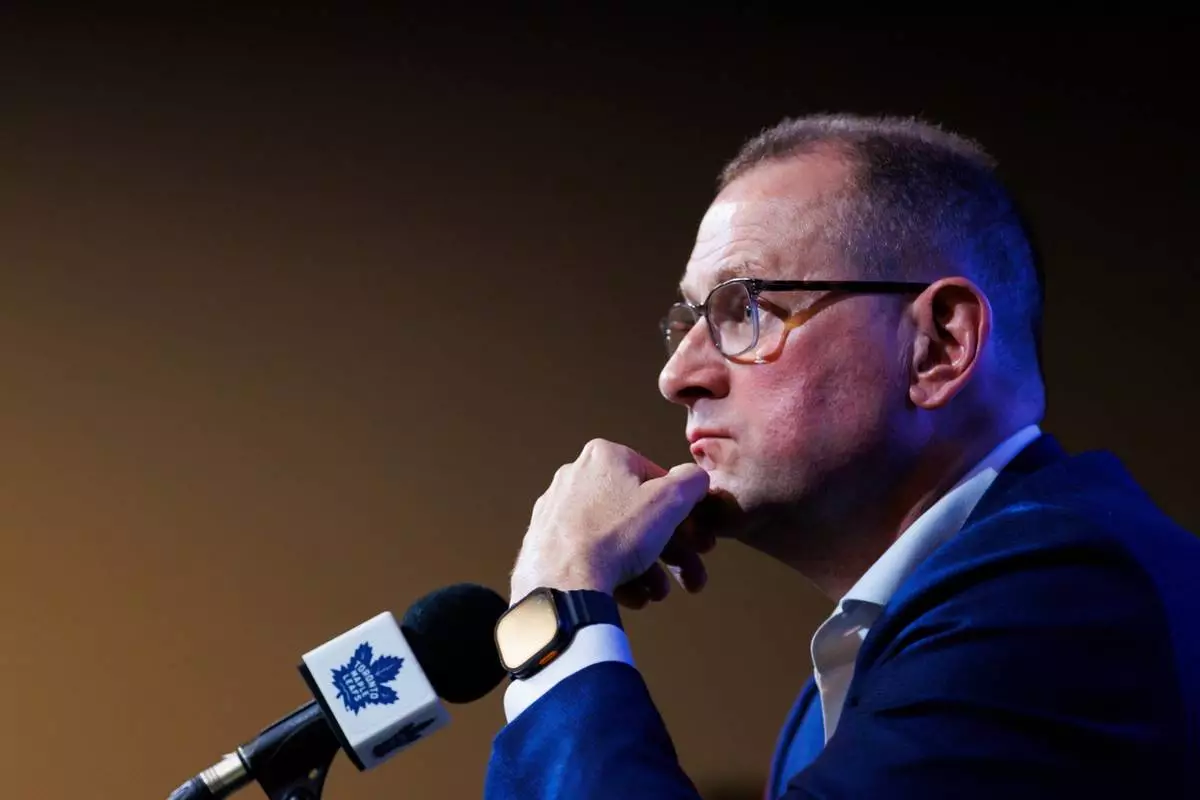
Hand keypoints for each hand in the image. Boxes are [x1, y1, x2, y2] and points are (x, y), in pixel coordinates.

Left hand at [509, 439, 712, 608]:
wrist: (562, 584)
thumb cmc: (614, 537)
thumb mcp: (669, 501)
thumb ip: (691, 481)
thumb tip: (696, 479)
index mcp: (605, 456)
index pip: (658, 480)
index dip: (684, 514)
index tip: (697, 541)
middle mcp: (576, 476)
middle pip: (638, 515)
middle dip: (670, 550)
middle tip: (690, 575)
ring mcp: (558, 510)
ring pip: (617, 538)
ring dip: (646, 568)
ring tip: (657, 593)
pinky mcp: (547, 541)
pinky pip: (592, 554)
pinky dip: (616, 574)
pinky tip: (633, 596)